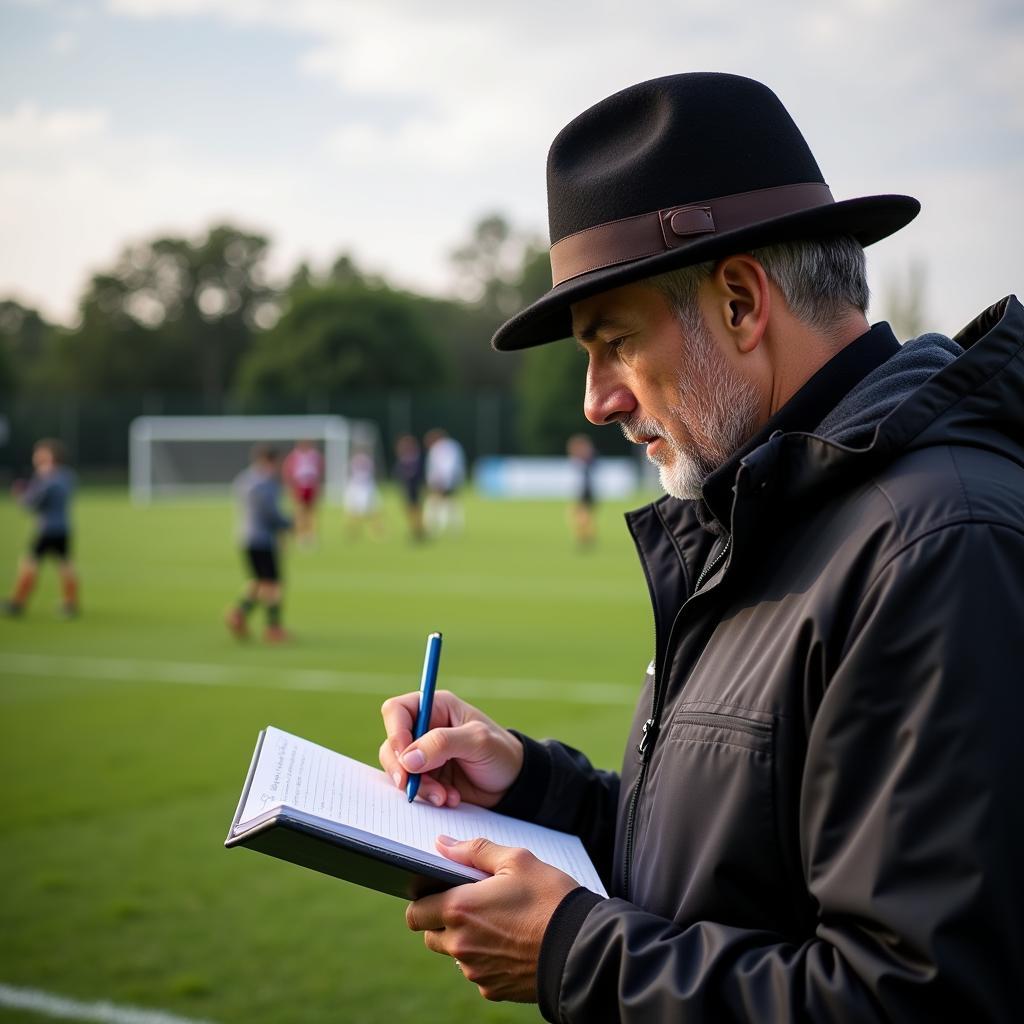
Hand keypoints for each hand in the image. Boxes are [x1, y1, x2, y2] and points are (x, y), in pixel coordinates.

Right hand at [379, 690, 522, 806]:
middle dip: (401, 768)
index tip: (405, 758)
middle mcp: (425, 728)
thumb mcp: (477, 741)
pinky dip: (427, 796)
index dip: (395, 733)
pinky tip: (449, 798)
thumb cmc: (501, 752)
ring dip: (418, 787)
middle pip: (392, 743)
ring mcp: (424, 754)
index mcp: (436, 707)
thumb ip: (442, 744)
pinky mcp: (427, 776)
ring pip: (399, 769)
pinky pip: (412, 787)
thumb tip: (408, 758)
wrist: (514, 784)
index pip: (397, 711)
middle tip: (412, 787)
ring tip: (444, 796)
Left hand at [406, 835, 578, 1002]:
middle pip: (431, 936)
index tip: (440, 892)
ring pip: (455, 955)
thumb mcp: (517, 860)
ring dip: (466, 940)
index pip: (415, 913)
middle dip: (443, 921)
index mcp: (460, 909)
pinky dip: (487, 959)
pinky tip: (511, 943)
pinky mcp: (493, 989)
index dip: (424, 900)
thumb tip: (442, 845)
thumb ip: (474, 850)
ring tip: (499, 922)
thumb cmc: (550, 898)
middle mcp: (461, 945)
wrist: (583, 947)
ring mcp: (476, 970)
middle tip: (473, 905)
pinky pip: (478, 972)